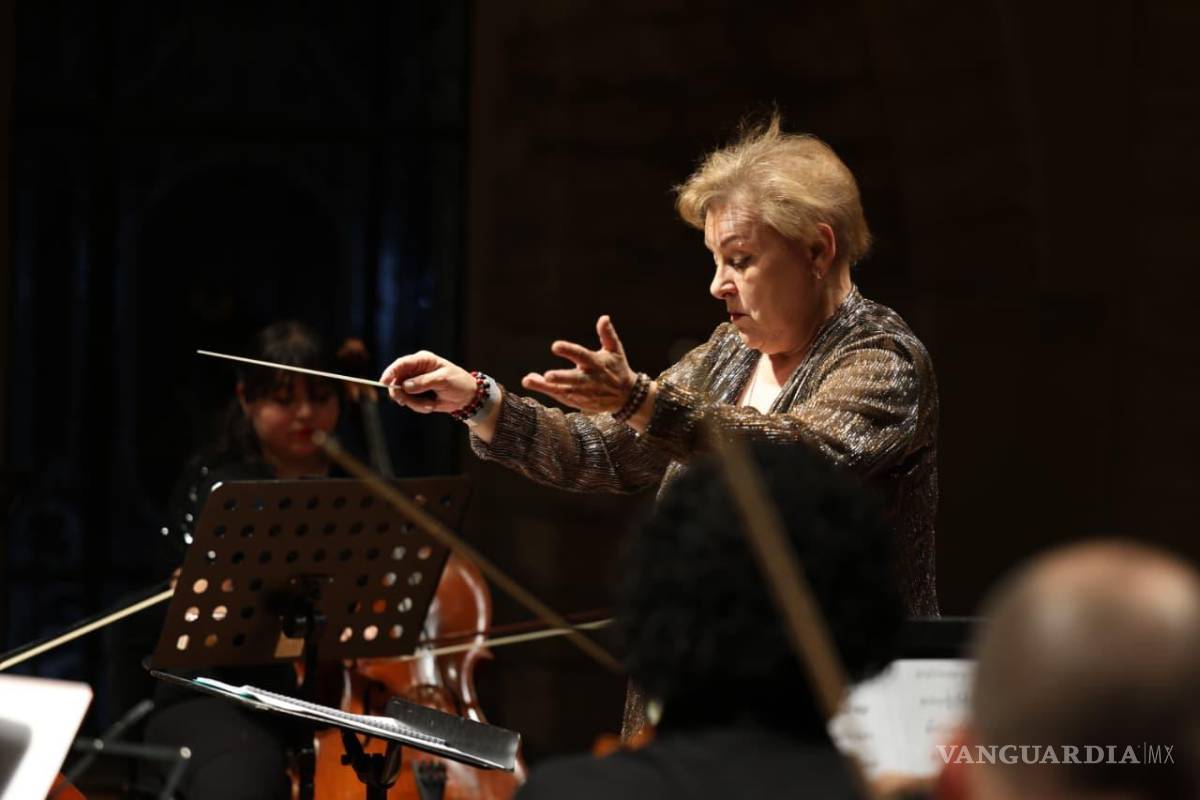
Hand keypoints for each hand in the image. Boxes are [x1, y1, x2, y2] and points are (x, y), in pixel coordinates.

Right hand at [379, 351, 478, 413]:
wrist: (467, 397)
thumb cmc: (458, 382)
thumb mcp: (443, 380)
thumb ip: (424, 382)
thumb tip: (405, 386)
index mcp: (422, 360)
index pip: (401, 363)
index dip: (390, 372)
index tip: (384, 383)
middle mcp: (415, 370)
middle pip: (396, 380)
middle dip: (401, 394)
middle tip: (406, 402)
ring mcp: (415, 383)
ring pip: (402, 394)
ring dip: (414, 403)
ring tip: (430, 404)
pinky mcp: (416, 395)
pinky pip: (410, 403)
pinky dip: (419, 407)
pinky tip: (432, 405)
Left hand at [521, 315, 637, 412]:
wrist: (626, 396)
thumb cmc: (618, 368)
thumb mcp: (615, 350)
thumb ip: (607, 334)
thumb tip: (604, 317)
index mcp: (597, 364)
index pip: (582, 356)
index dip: (569, 351)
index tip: (555, 346)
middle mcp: (590, 379)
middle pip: (574, 379)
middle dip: (561, 378)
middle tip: (547, 376)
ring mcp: (584, 393)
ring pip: (563, 391)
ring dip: (545, 387)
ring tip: (528, 380)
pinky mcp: (580, 402)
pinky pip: (562, 397)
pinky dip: (549, 391)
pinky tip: (534, 383)